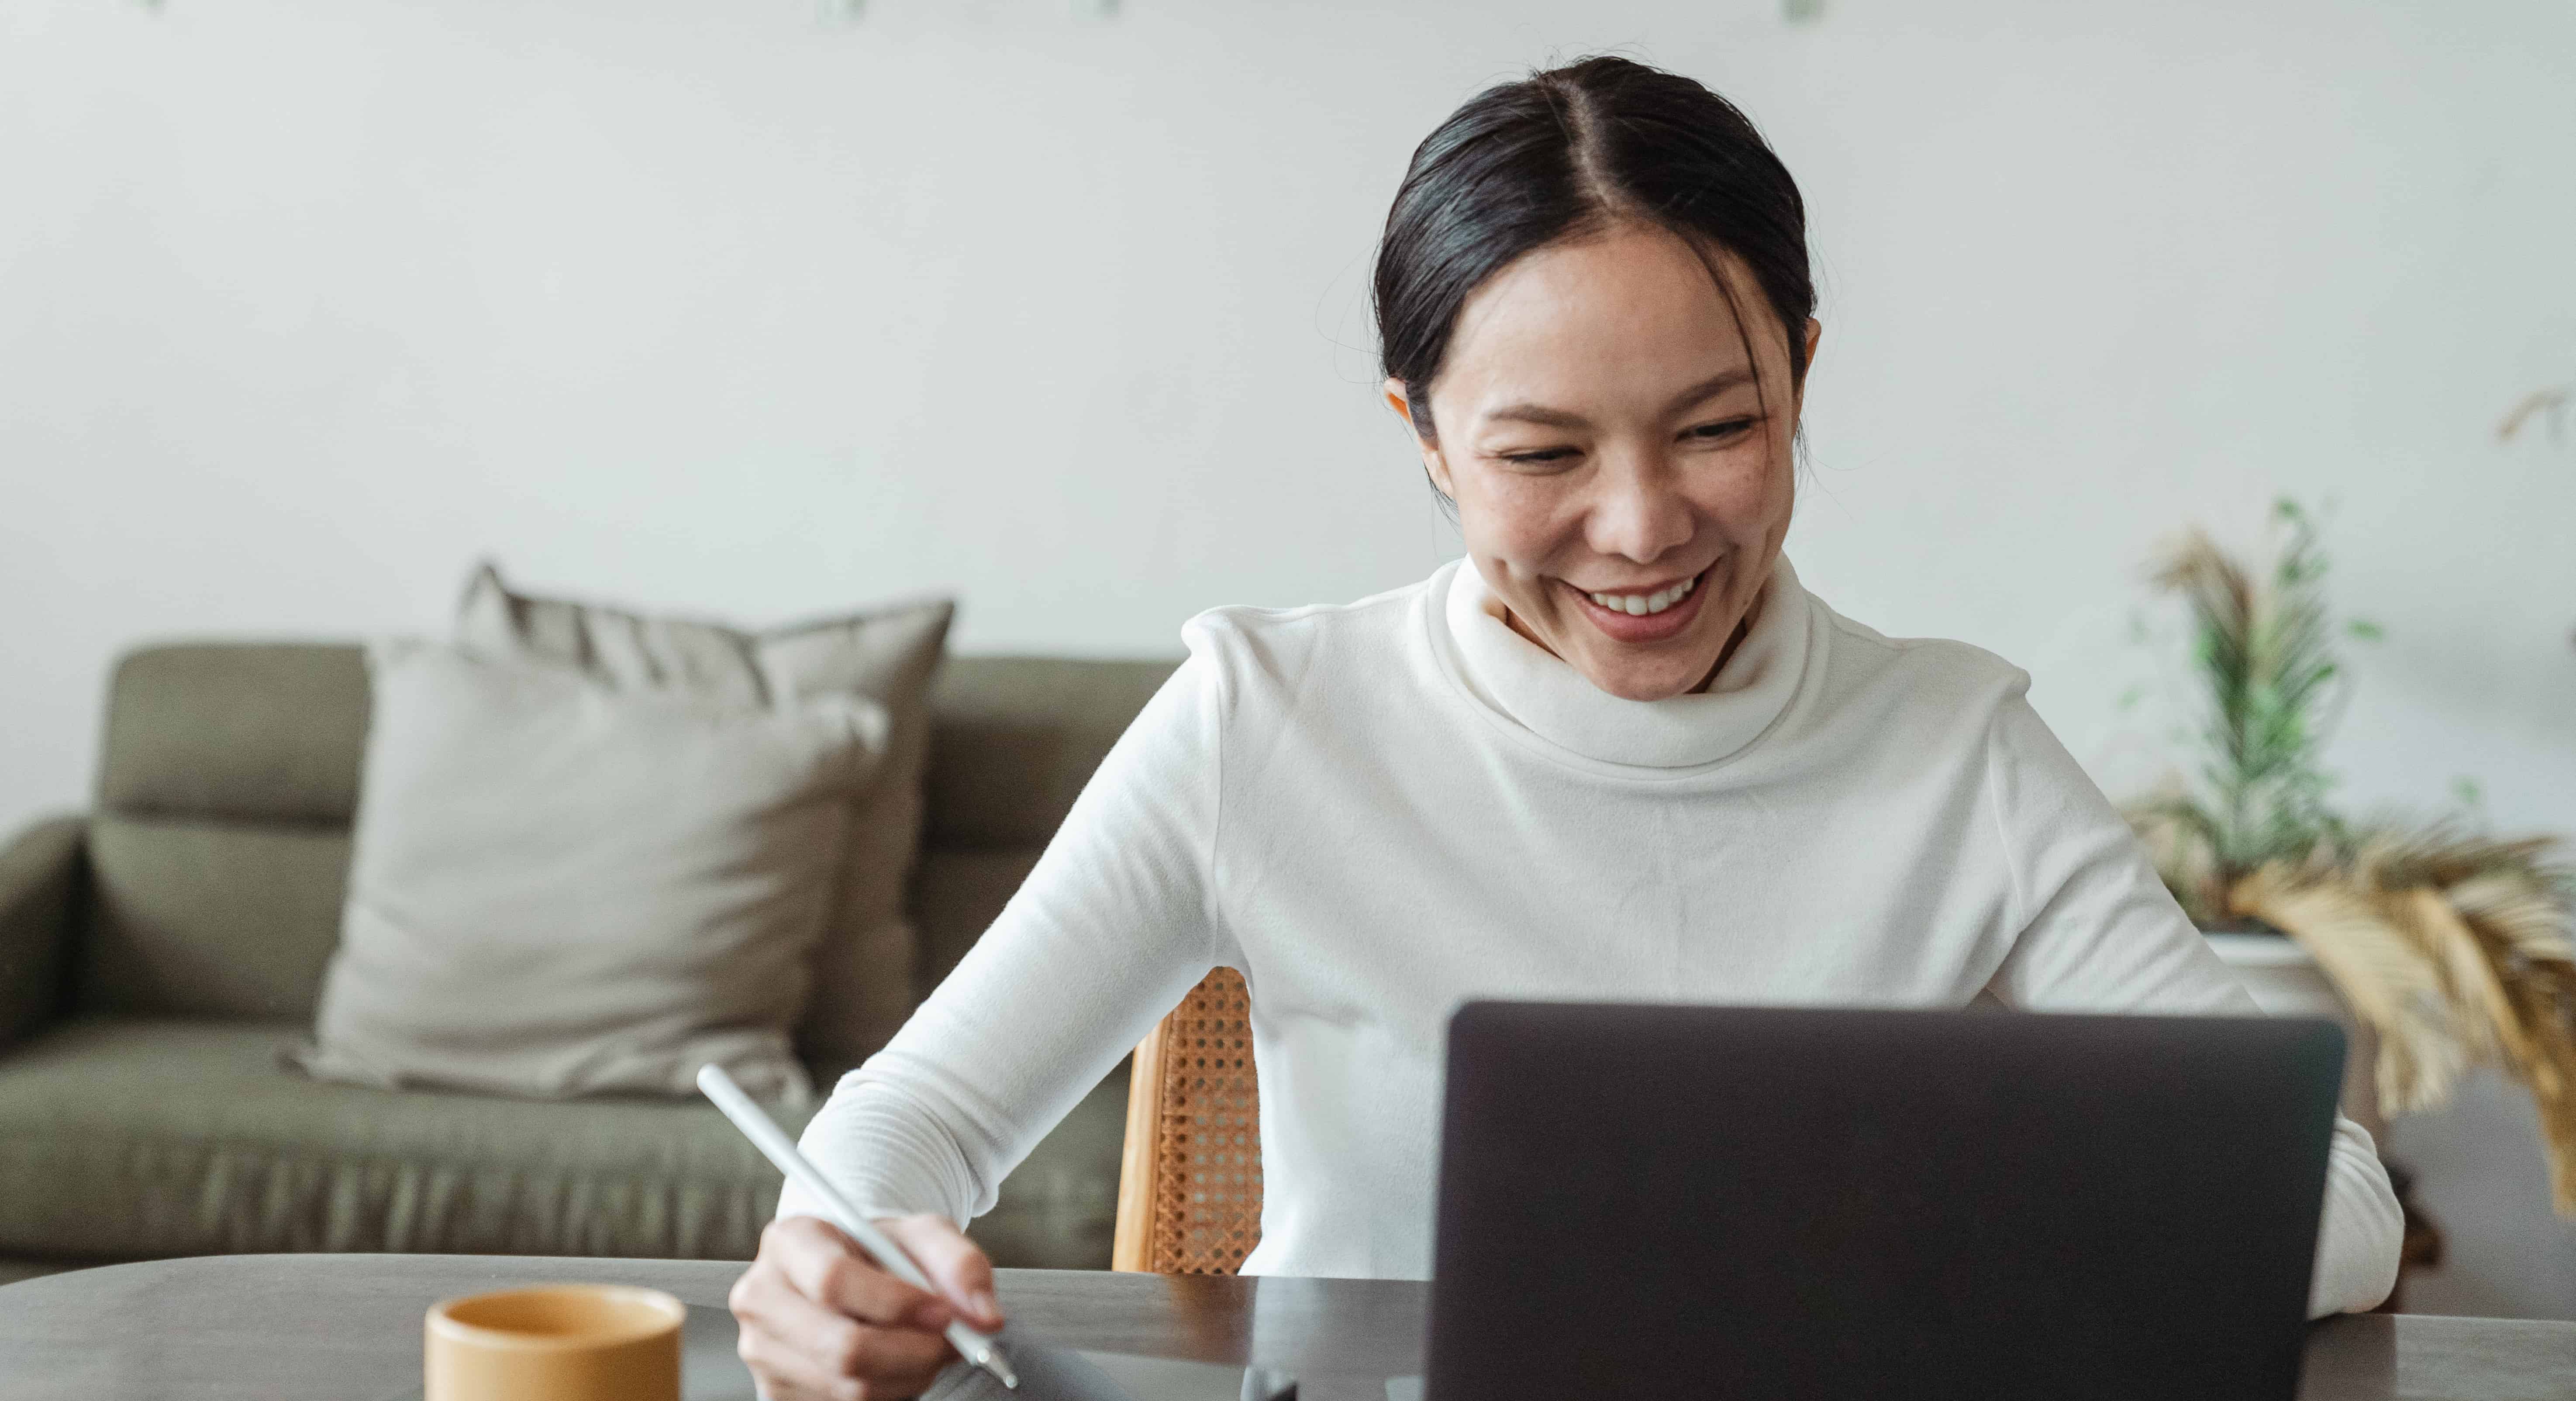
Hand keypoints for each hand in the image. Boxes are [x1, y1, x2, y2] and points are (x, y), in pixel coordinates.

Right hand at [730, 1213, 1003, 1399]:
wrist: (852, 1274)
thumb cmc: (882, 1251)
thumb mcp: (924, 1235)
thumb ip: (959, 1263)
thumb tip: (984, 1317)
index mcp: (789, 1242)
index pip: (834, 1280)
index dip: (896, 1303)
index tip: (944, 1312)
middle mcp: (762, 1297)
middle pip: (840, 1346)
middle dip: (913, 1352)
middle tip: (952, 1343)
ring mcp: (762, 1352)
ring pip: (848, 1387)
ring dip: (907, 1375)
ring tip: (927, 1348)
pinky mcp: (775, 1393)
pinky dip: (889, 1392)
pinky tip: (898, 1365)